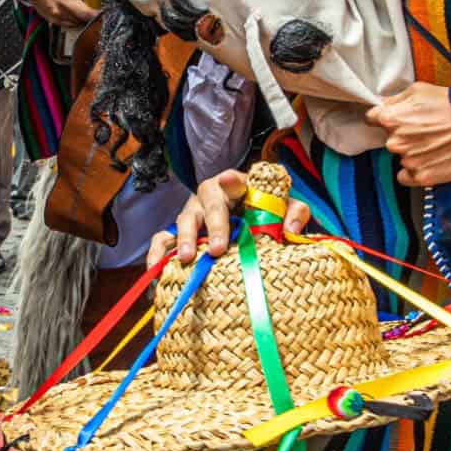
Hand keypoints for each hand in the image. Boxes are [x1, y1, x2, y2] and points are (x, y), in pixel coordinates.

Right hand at [17, 0, 95, 28]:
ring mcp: (58, 12)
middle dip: (97, 12)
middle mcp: (63, 1)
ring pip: (81, 21)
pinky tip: (76, 13)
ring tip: (86, 9)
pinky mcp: (53, 19)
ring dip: (86, 17)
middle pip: (88, 14)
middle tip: (100, 9)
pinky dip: (76, 21)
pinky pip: (71, 25)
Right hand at [150, 168, 311, 265]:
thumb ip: (295, 212)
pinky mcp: (178, 233)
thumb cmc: (265, 211)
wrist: (246, 222)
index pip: (234, 179)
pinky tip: (156, 271)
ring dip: (183, 239)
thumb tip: (290, 229)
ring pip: (183, 220)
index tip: (229, 181)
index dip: (231, 182)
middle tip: (218, 249)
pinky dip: (157, 254)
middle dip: (213, 226)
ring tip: (187, 259)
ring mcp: (192, 214)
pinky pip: (162, 240)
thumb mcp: (286, 208)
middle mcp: (211, 196)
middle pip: (208, 205)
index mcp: (236, 186)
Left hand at [366, 82, 450, 186]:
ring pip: (401, 157)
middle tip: (423, 130)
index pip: (372, 119)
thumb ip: (395, 99)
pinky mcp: (421, 177)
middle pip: (389, 139)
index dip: (383, 117)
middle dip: (402, 135)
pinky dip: (416, 171)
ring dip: (412, 152)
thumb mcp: (418, 90)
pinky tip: (430, 160)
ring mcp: (408, 161)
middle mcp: (395, 142)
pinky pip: (407, 176)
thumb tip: (383, 105)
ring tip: (434, 143)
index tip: (393, 119)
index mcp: (390, 118)